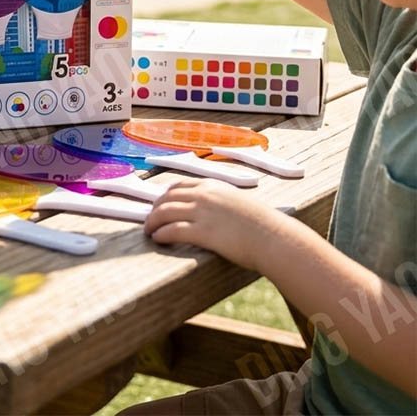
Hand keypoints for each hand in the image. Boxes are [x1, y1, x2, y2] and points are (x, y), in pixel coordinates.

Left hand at [144, 179, 285, 270]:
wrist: (274, 238)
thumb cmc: (264, 225)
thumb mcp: (241, 203)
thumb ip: (224, 203)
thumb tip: (217, 212)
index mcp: (213, 185)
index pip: (180, 186)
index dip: (166, 195)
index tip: (160, 203)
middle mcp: (203, 195)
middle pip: (167, 198)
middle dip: (155, 208)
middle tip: (150, 219)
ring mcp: (201, 212)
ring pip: (164, 212)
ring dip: (152, 222)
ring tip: (149, 231)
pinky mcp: (202, 232)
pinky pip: (172, 230)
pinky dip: (161, 234)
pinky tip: (158, 239)